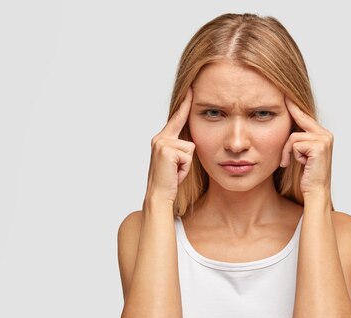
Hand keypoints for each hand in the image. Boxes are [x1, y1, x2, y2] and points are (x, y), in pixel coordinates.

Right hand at [145, 87, 194, 203]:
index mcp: (161, 139)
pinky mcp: (167, 150)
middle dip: (186, 159)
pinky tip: (174, 173)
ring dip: (186, 164)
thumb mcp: (176, 161)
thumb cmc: (169, 182)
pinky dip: (185, 168)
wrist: (159, 195)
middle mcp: (159, 139)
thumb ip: (181, 148)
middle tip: (174, 171)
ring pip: (190, 149)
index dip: (185, 104)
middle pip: (189, 141)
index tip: (191, 88)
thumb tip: (191, 144)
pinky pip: (188, 156)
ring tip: (175, 172)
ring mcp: (161, 144)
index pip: (177, 119)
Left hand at [280, 96, 333, 196]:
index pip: (305, 117)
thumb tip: (286, 127)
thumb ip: (298, 140)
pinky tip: (299, 164)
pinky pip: (295, 144)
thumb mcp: (301, 154)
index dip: (294, 107)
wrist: (316, 191)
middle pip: (299, 122)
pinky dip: (291, 155)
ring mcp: (324, 140)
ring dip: (286, 151)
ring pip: (293, 136)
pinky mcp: (318, 146)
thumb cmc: (307, 176)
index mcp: (323, 135)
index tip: (285, 95)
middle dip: (287, 126)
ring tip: (287, 162)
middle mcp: (326, 135)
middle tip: (281, 109)